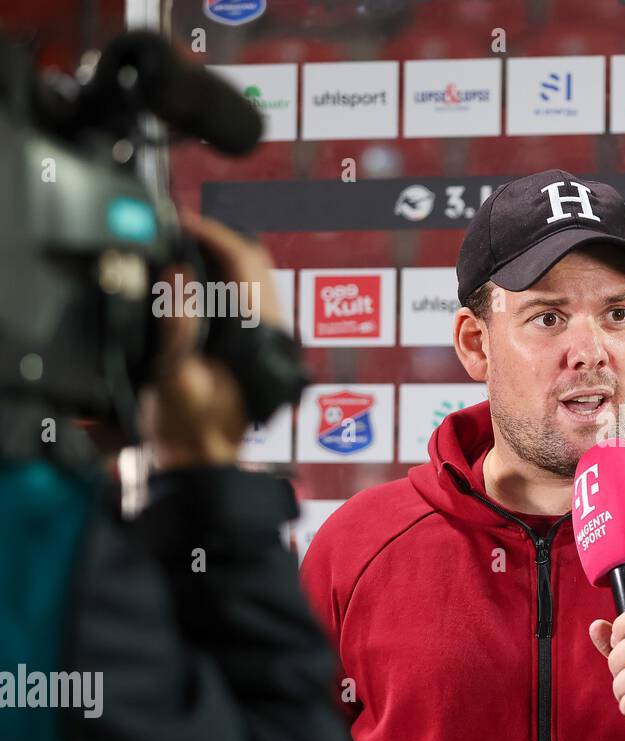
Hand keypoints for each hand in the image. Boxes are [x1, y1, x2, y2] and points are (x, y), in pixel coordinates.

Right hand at [140, 210, 284, 469]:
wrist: (200, 458)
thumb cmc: (191, 426)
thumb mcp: (176, 377)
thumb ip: (178, 327)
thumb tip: (179, 275)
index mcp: (260, 334)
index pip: (247, 263)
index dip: (214, 234)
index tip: (183, 220)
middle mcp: (271, 330)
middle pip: (254, 261)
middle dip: (217, 237)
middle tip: (179, 224)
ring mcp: (264, 334)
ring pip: (252, 275)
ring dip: (220, 254)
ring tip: (182, 240)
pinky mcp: (250, 341)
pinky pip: (242, 294)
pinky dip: (221, 275)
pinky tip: (193, 272)